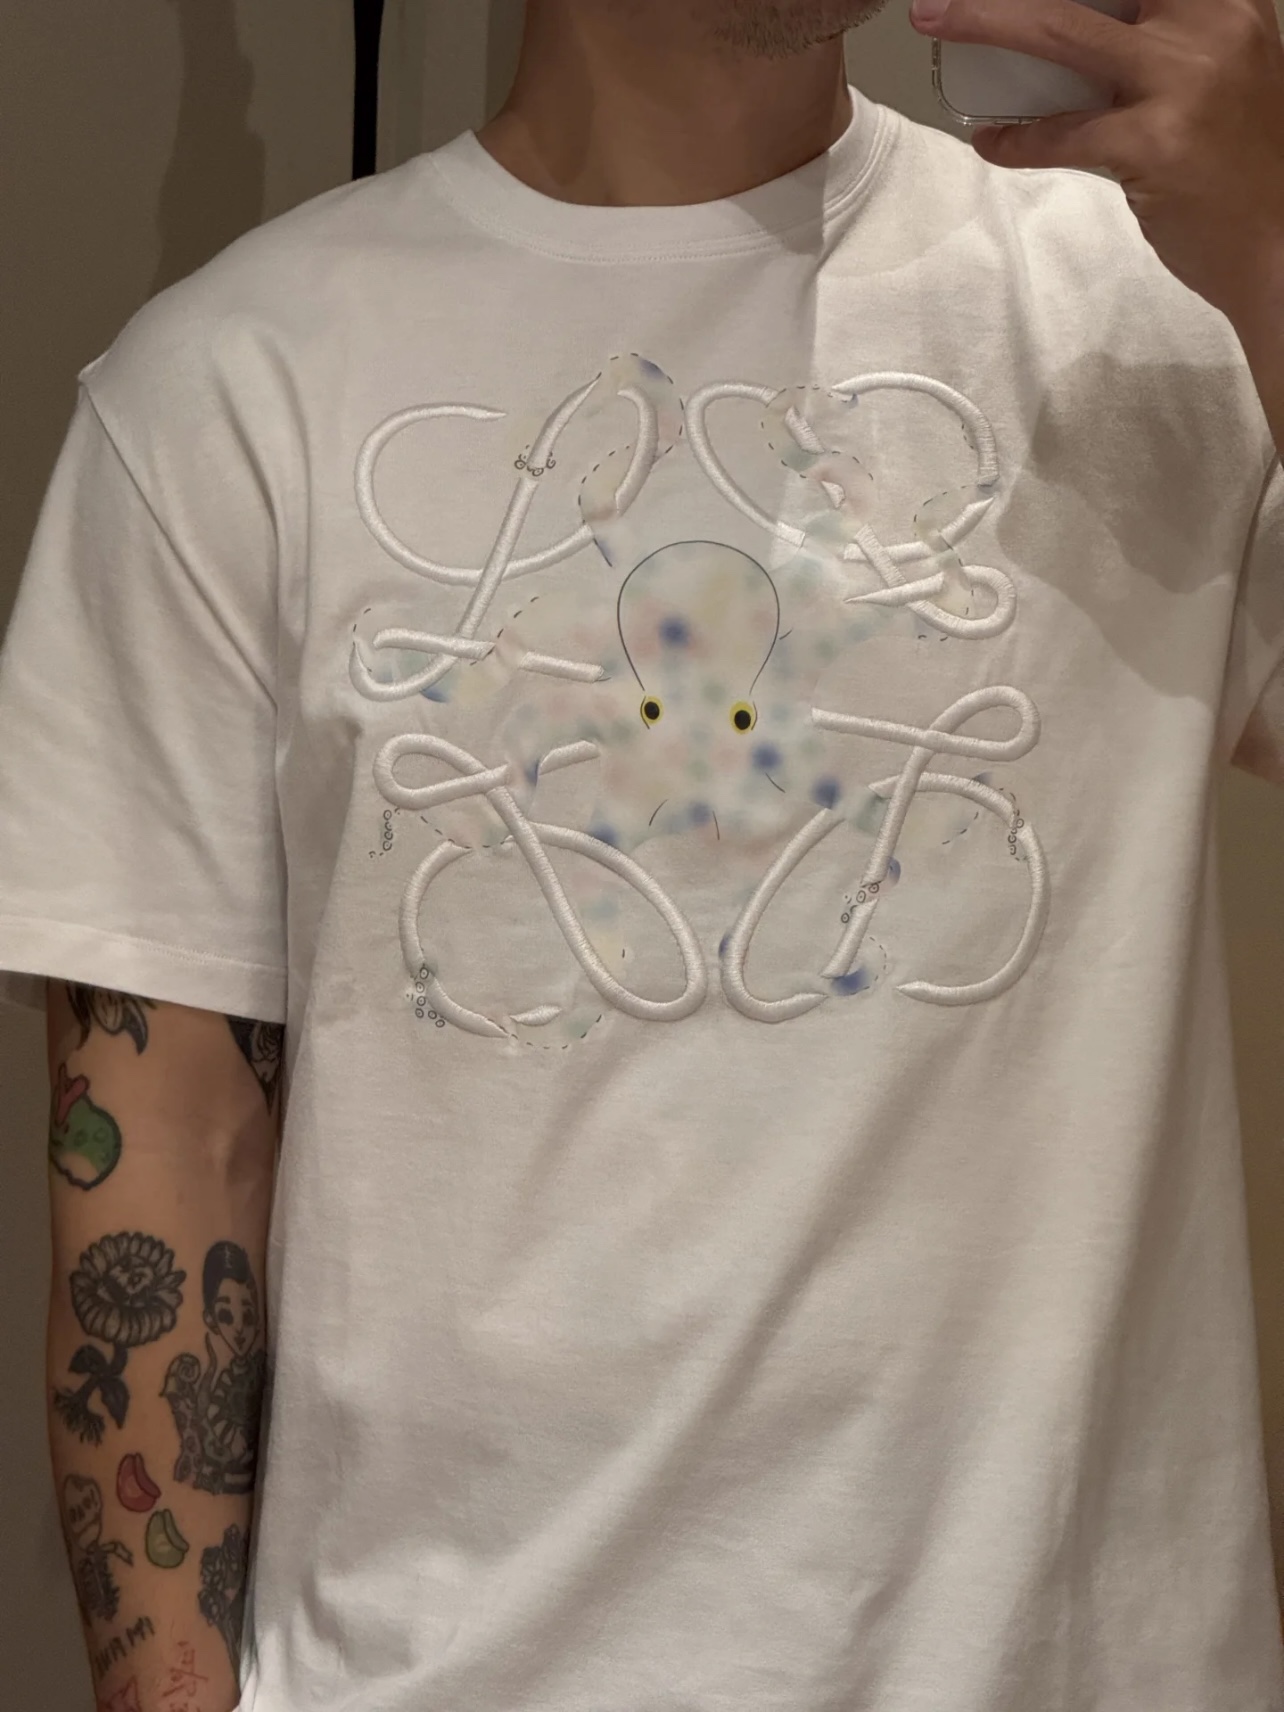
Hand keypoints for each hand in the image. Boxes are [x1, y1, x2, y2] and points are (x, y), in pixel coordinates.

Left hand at [907, 0, 1283, 334]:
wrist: (1282, 246)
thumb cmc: (1245, 170)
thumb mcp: (1224, 76)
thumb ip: (1170, 46)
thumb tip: (1085, 42)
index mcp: (1228, 3)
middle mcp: (1210, 26)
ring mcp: (1183, 82)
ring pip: (1066, 32)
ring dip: (990, 22)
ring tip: (940, 21)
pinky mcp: (1154, 144)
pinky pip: (1063, 133)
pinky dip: (1018, 139)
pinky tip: (992, 142)